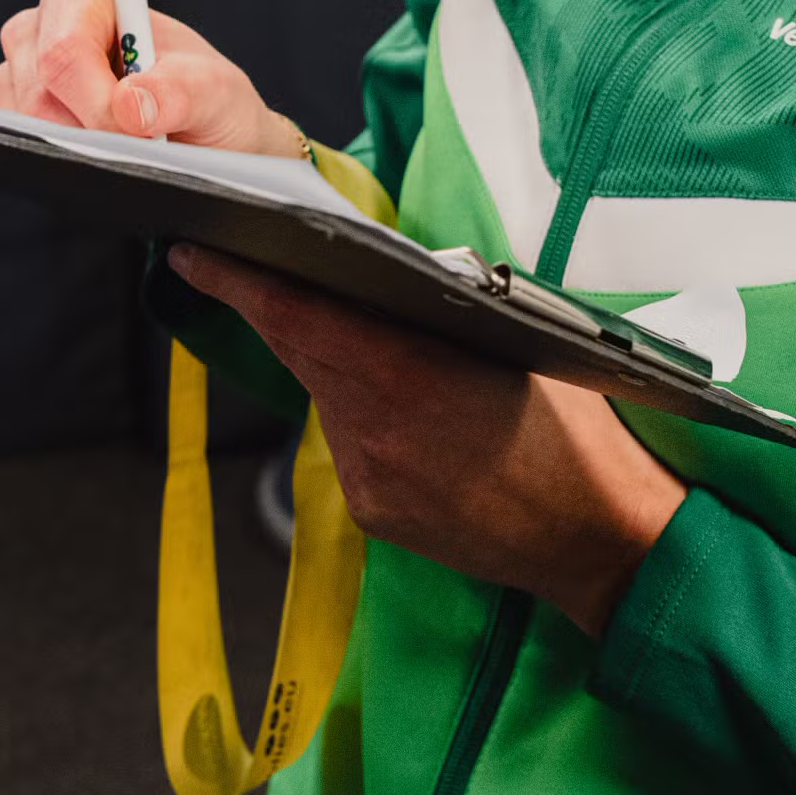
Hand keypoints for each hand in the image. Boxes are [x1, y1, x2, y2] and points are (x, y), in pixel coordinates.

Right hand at [0, 0, 296, 155]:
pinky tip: (101, 153)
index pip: (64, 48)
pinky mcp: (15, 117)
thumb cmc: (206, 99)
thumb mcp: (216, 91)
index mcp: (86, 1)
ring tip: (127, 142)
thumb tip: (129, 105)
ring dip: (81, 149)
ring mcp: (22, 76)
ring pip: (25, 126)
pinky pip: (18, 148)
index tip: (138, 128)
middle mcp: (45, 31)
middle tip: (144, 141)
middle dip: (93, 132)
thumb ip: (181, 92)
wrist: (205, 138)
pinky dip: (63, 161)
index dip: (96, 98)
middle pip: (38, 95)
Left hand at [169, 245, 685, 638]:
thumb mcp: (522, 343)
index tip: (193, 252)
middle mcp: (371, 429)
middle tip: (248, 267)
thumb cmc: (577, 430)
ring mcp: (367, 478)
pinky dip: (364, 417)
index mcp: (406, 374)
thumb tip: (389, 275)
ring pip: (326, 398)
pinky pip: (351, 444)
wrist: (602, 542)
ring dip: (334, 365)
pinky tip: (413, 417)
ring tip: (379, 346)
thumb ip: (447, 309)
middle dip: (276, 309)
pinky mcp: (374, 513)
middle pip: (299, 351)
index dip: (237, 282)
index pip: (296, 315)